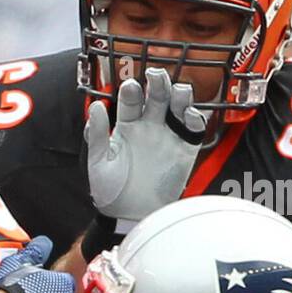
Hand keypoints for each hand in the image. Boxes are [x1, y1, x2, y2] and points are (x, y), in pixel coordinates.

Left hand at [85, 68, 206, 220]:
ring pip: (177, 106)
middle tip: (156, 76)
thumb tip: (97, 106)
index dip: (131, 91)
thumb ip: (99, 135)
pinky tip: (189, 114)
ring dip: (179, 95)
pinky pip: (193, 128)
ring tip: (178, 92)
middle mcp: (148, 126)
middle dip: (158, 83)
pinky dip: (194, 117)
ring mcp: (168, 135)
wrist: (132, 216)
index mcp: (126, 126)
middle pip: (156, 96)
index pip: (130, 100)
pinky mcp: (185, 148)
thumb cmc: (111, 192)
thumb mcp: (99, 164)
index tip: (130, 87)